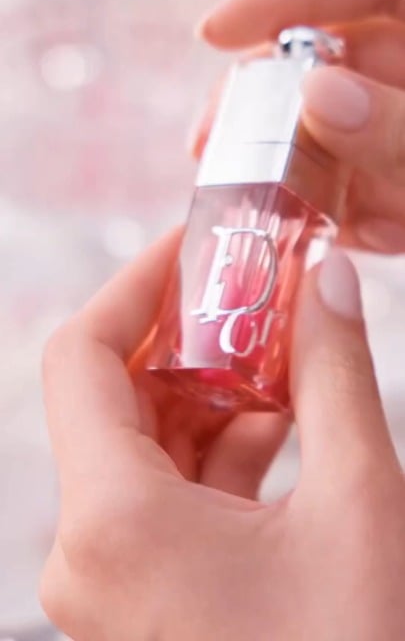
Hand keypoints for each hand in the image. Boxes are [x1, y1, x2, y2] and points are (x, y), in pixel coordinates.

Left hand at [40, 228, 404, 639]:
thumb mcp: (356, 505)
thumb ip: (338, 376)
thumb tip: (329, 283)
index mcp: (116, 522)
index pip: (82, 356)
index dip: (137, 284)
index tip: (194, 246)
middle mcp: (88, 550)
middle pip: (115, 395)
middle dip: (188, 333)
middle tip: (253, 289)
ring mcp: (110, 576)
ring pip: (143, 441)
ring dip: (210, 388)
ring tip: (281, 347)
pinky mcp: (142, 591)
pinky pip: (165, 489)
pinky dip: (215, 444)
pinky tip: (280, 417)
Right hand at [192, 0, 404, 253]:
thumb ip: (398, 123)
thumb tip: (317, 95)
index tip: (213, 32)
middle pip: (326, 70)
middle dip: (262, 108)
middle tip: (207, 145)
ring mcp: (400, 141)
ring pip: (329, 143)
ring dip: (286, 177)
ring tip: (245, 207)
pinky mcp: (401, 196)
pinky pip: (356, 202)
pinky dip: (334, 224)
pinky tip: (332, 242)